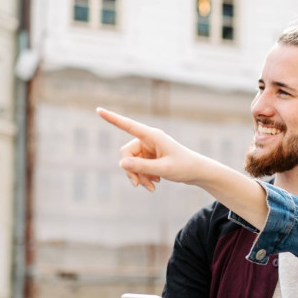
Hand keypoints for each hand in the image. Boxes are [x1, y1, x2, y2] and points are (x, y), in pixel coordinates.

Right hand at [97, 107, 270, 227]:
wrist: (198, 173)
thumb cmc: (184, 167)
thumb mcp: (163, 169)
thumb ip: (142, 167)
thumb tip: (121, 164)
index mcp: (152, 136)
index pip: (128, 126)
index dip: (112, 118)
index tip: (98, 110)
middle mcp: (148, 139)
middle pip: (126, 153)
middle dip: (130, 170)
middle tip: (137, 185)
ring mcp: (149, 148)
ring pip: (131, 163)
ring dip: (138, 176)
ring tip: (151, 187)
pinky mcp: (150, 157)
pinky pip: (138, 167)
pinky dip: (143, 177)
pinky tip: (155, 184)